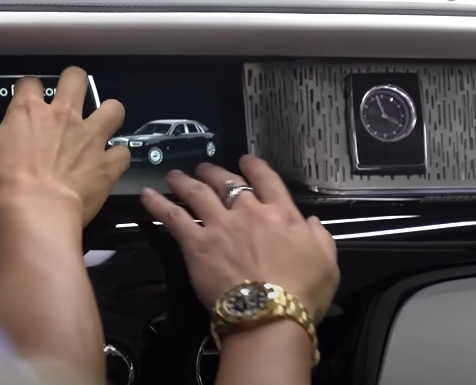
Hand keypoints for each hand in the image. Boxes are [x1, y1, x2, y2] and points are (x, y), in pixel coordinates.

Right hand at [0, 67, 130, 228]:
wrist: (35, 213)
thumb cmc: (1, 191)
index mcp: (26, 113)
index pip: (29, 83)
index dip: (28, 90)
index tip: (28, 100)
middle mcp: (62, 116)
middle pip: (75, 78)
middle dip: (74, 83)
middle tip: (71, 98)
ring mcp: (89, 137)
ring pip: (112, 107)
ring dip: (108, 115)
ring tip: (102, 127)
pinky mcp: (107, 163)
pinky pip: (122, 153)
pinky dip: (117, 158)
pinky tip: (110, 165)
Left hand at [140, 155, 338, 321]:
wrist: (270, 314)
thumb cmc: (303, 293)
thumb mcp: (328, 264)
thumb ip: (320, 238)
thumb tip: (312, 222)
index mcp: (282, 214)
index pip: (266, 180)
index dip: (254, 167)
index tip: (245, 161)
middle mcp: (248, 212)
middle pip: (227, 182)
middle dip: (214, 172)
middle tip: (204, 168)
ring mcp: (220, 225)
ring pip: (197, 193)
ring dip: (184, 181)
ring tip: (174, 175)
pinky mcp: (196, 244)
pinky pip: (173, 218)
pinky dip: (159, 204)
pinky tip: (147, 196)